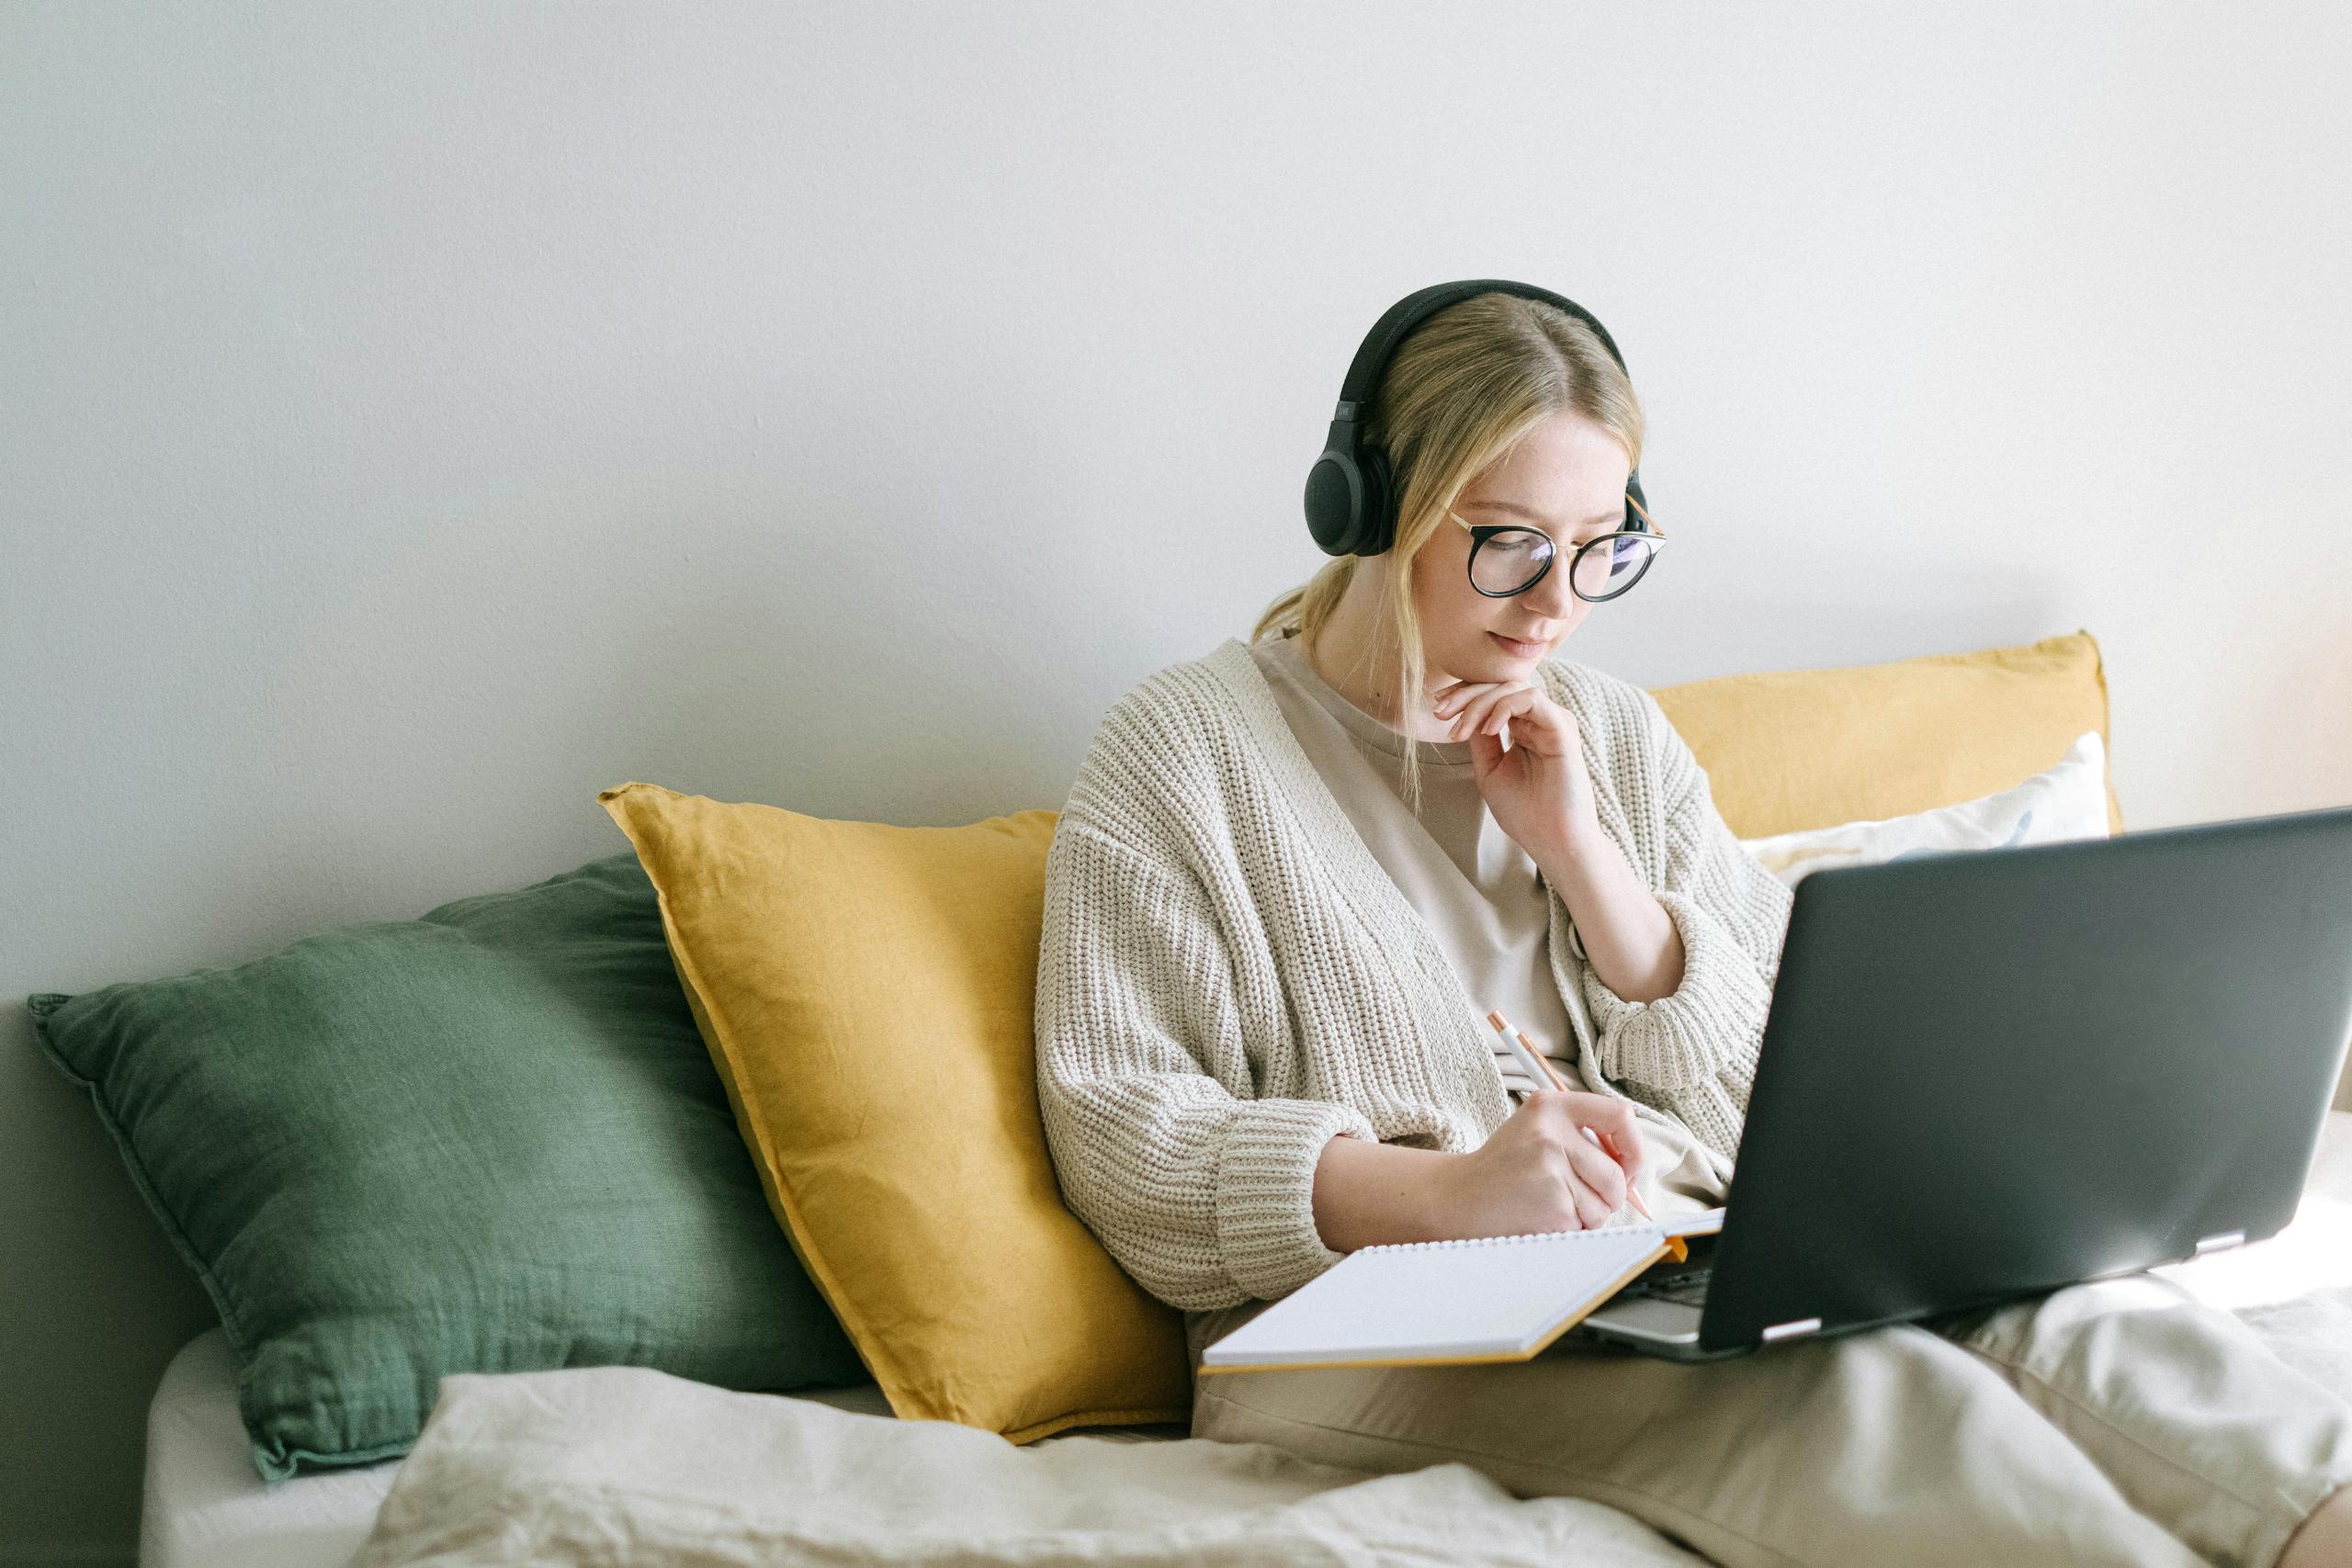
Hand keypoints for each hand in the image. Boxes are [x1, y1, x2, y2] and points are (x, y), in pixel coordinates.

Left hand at [1431, 674, 1600, 861]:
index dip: (1464, 695)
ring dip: (1479, 703)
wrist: (1552, 841)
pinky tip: (1488, 730)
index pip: (1494, 696)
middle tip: (1440, 712)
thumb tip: (1464, 712)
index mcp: (1524, 729)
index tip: (1438, 709)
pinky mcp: (1562, 728)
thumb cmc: (1525, 813)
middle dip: (1465, 695)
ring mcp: (1552, 722)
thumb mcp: (1490, 770)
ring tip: (1460, 729)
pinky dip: (1503, 707)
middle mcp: (1540, 721)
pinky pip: (1531, 699)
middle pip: (1500, 686)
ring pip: (1513, 688)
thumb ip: (1481, 740)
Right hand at [1437, 1089, 1645, 1236]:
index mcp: (1551, 1106)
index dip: (1634, 1147)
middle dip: (1609, 1196)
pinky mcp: (1552, 1203)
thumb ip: (1582, 1138)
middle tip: (1577, 1197)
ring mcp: (1551, 1167)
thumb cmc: (1503, 1169)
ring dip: (1588, 1216)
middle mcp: (1551, 1132)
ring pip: (1606, 1204)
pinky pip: (1586, 1224)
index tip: (1627, 1167)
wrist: (1458, 1198)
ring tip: (1552, 1205)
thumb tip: (1634, 1168)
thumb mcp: (1537, 1132)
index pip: (1619, 1115)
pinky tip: (1542, 1218)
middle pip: (1617, 1173)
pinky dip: (1571, 1229)